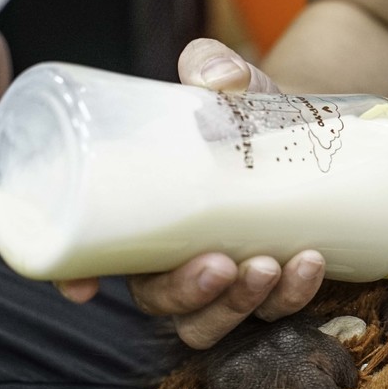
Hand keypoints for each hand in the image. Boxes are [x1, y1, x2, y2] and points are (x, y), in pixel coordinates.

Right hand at [56, 39, 326, 348]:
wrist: (307, 129)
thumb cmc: (246, 113)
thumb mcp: (229, 85)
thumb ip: (214, 67)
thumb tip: (219, 75)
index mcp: (142, 214)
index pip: (92, 257)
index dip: (77, 277)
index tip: (85, 289)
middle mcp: (175, 255)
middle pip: (160, 302)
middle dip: (187, 295)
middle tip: (221, 266)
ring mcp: (225, 277)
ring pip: (213, 321)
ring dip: (238, 305)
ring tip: (271, 266)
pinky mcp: (272, 283)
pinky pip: (275, 310)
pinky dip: (292, 295)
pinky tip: (310, 263)